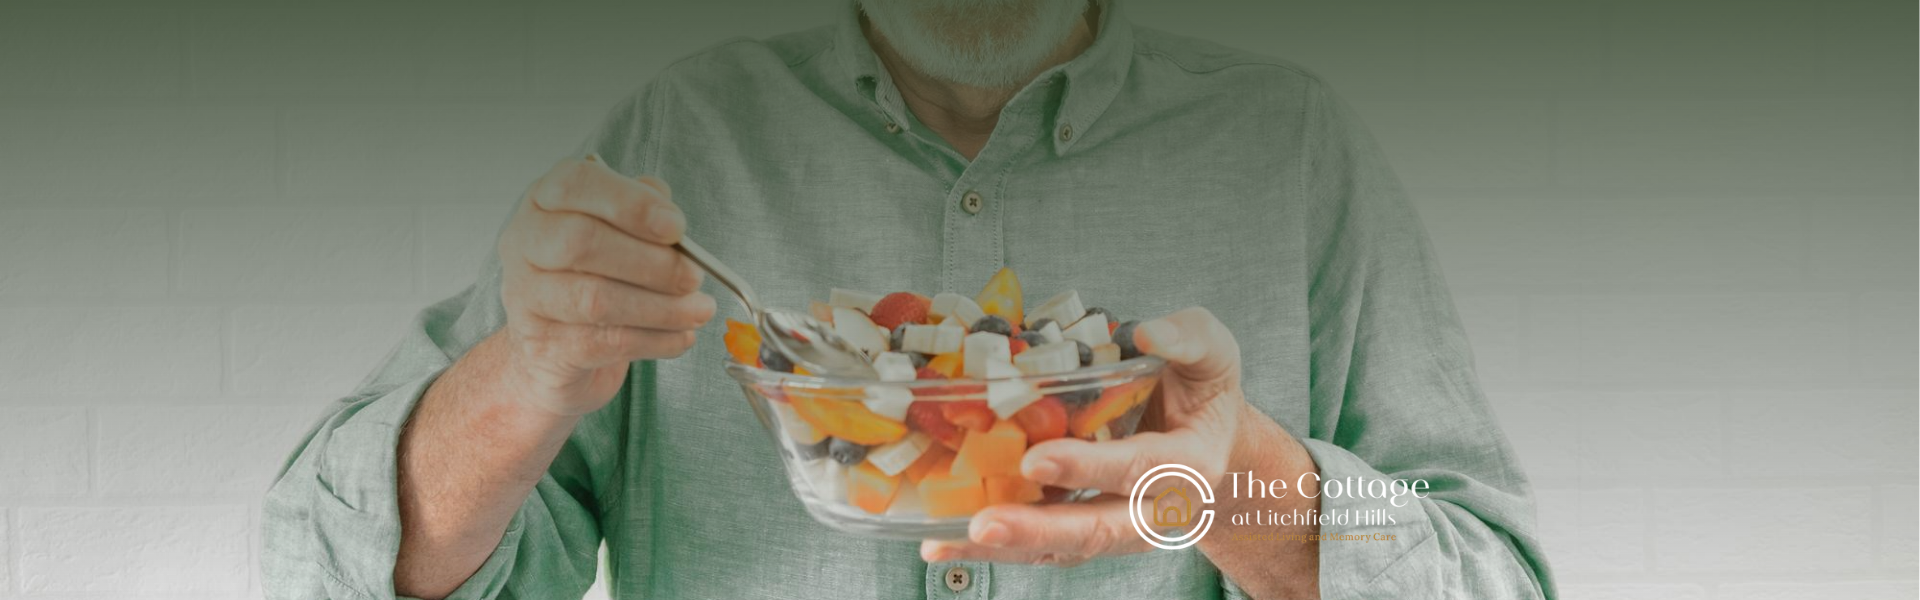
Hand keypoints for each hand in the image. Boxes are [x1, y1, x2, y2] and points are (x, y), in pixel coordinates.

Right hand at [496, 156, 715, 415]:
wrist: (547, 349)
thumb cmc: (588, 276)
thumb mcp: (612, 232)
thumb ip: (640, 211)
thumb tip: (668, 213)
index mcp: (544, 202)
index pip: (576, 183)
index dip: (631, 203)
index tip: (677, 226)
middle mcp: (525, 243)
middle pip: (582, 242)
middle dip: (652, 261)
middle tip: (694, 277)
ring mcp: (527, 298)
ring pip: (595, 299)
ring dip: (662, 307)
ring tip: (699, 311)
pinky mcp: (544, 347)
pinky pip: (606, 343)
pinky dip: (655, 341)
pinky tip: (681, 336)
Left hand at [921, 307, 1265, 565]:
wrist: (1216, 447)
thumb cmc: (1205, 393)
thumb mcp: (1212, 355)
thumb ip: (1188, 339)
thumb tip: (1147, 332)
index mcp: (1190, 465)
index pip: (1142, 470)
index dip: (1091, 467)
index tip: (1038, 460)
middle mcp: (1156, 511)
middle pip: (1098, 531)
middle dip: (1038, 529)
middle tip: (984, 524)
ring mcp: (1119, 529)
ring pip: (1062, 549)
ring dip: (1005, 549)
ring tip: (945, 543)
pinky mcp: (1086, 534)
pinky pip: (1040, 548)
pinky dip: (992, 552)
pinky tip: (941, 544)